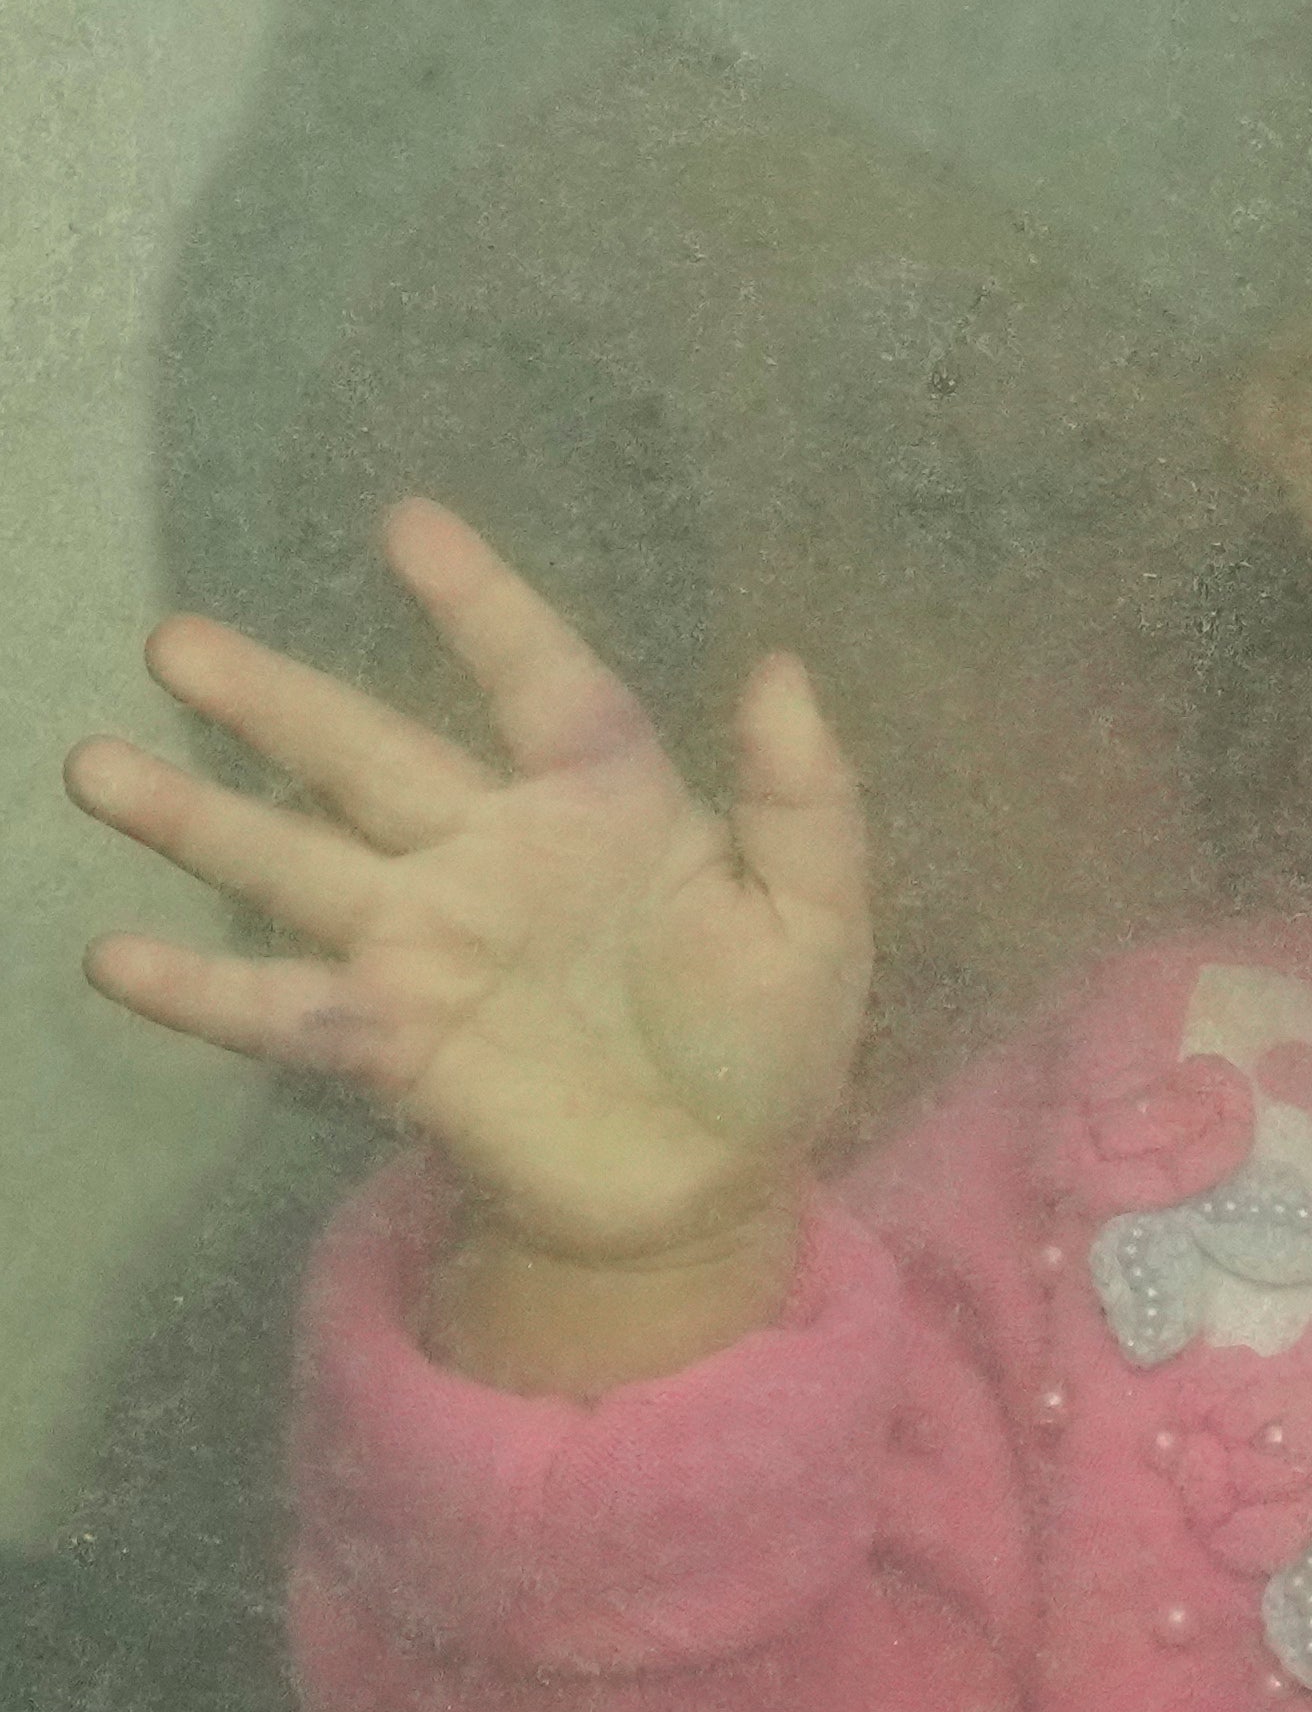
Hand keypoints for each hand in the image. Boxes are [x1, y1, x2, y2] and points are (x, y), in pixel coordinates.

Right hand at [69, 501, 862, 1296]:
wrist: (709, 1188)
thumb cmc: (768, 1038)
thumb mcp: (817, 918)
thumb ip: (800, 799)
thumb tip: (779, 668)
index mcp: (603, 804)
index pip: (537, 679)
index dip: (480, 603)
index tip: (408, 523)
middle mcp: (491, 854)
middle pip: (368, 756)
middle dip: (274, 699)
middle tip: (175, 639)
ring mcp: (426, 943)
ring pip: (293, 862)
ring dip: (195, 818)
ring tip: (94, 764)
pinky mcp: (391, 1040)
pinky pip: (281, 1006)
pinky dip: (199, 988)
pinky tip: (112, 956)